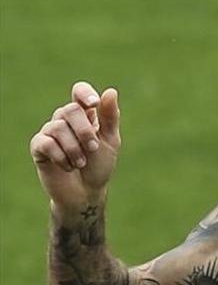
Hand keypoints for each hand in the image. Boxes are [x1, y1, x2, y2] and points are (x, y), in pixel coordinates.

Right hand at [29, 82, 122, 212]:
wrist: (86, 192)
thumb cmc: (99, 165)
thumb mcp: (110, 141)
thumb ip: (110, 117)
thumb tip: (110, 91)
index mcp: (85, 115)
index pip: (79, 92)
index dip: (84, 93)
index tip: (94, 104)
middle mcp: (65, 120)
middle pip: (70, 110)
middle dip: (85, 131)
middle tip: (93, 149)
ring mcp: (50, 132)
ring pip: (57, 127)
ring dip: (74, 149)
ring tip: (81, 164)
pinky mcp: (38, 147)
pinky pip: (46, 143)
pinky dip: (62, 157)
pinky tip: (69, 167)